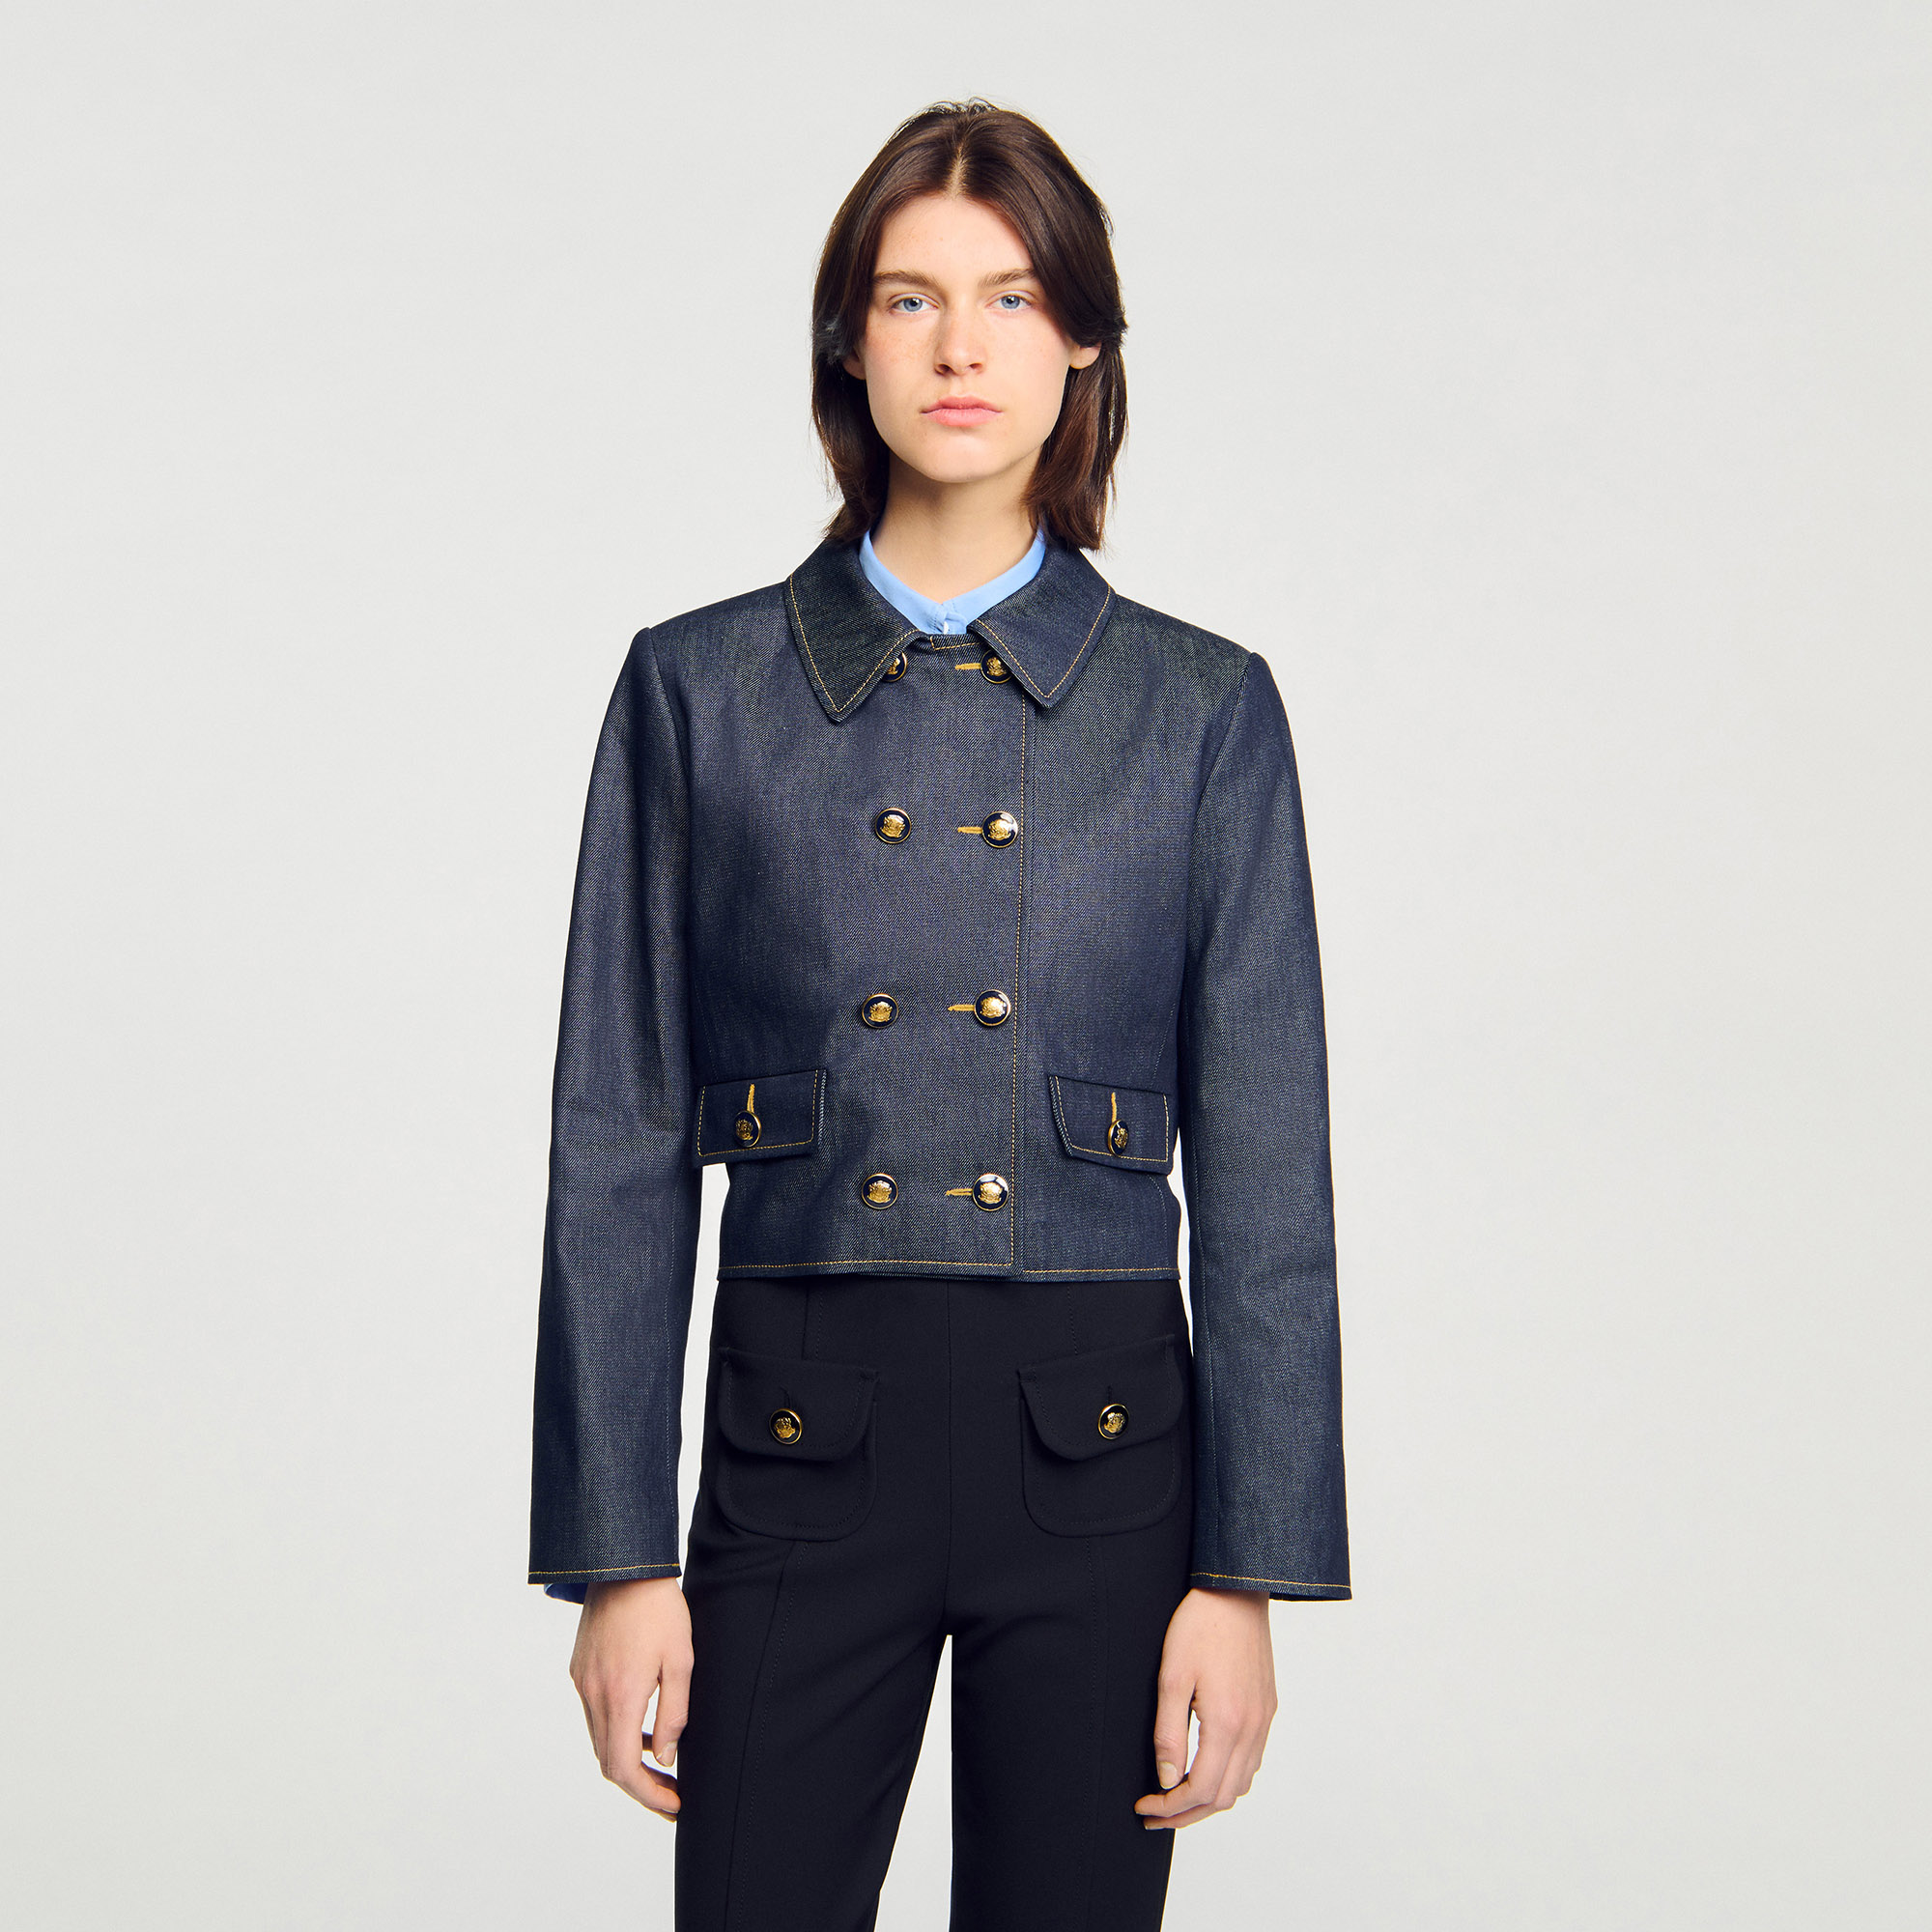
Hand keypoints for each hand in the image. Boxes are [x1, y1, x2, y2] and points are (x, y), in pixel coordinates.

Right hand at [569, 1575, 691, 1820]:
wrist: (623, 1564)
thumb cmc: (660, 1609)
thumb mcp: (681, 1661)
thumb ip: (674, 1714)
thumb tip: (666, 1758)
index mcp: (620, 1696)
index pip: (623, 1768)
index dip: (647, 1795)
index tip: (674, 1804)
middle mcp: (593, 1694)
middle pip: (608, 1761)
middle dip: (639, 1785)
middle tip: (671, 1794)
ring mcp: (582, 1682)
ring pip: (599, 1739)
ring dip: (627, 1758)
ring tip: (662, 1763)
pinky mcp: (579, 1669)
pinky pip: (595, 1715)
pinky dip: (616, 1731)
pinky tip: (643, 1726)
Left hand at [1134, 1585, 1276, 1828]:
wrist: (1236, 1592)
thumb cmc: (1199, 1627)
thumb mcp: (1171, 1677)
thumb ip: (1169, 1734)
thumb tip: (1168, 1781)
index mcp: (1228, 1724)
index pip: (1200, 1790)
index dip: (1170, 1807)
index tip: (1144, 1806)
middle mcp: (1252, 1729)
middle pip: (1223, 1797)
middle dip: (1186, 1813)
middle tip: (1154, 1813)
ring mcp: (1264, 1720)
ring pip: (1241, 1784)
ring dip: (1209, 1800)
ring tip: (1176, 1797)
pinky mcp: (1267, 1708)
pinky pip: (1252, 1761)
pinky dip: (1228, 1778)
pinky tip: (1204, 1768)